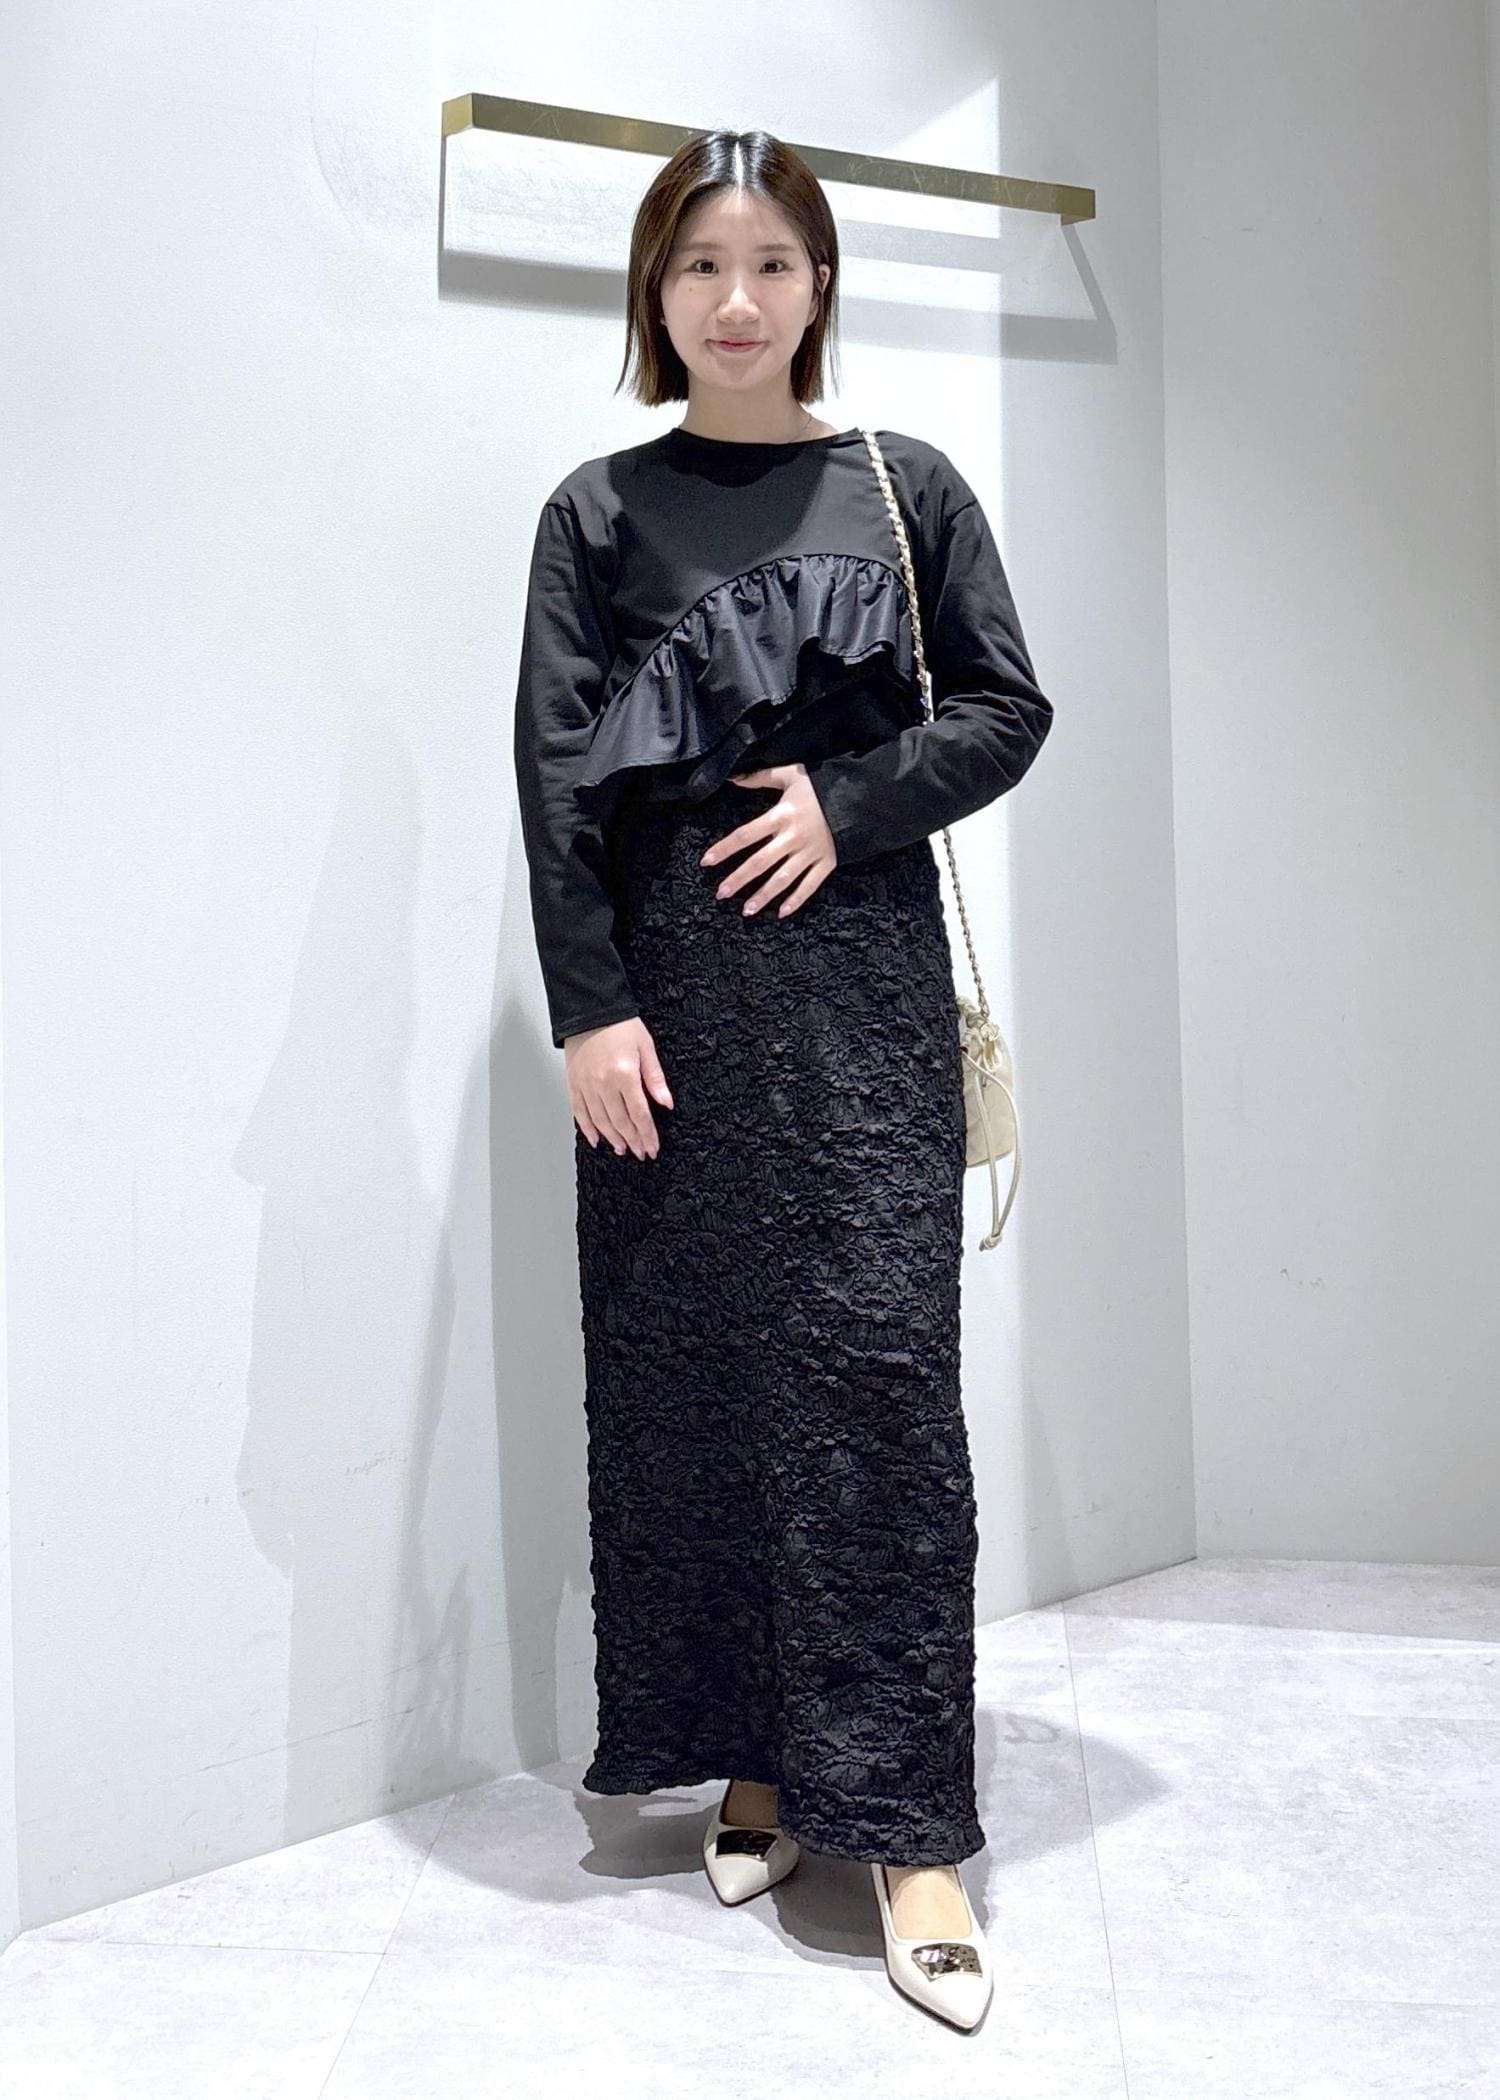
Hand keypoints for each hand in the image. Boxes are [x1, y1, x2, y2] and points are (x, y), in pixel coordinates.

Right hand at [564, 1015, 671, 1159]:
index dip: (647, 1134)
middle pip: (620, 1121)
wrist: (590, 1009)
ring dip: (612, 1138)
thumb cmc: (620, 1025)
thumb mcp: (646, 1047)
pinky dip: (587, 1128)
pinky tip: (596, 1139)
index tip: (653, 1147)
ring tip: (623, 1149)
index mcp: (624, 1074)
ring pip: (600, 1121)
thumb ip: (655, 1078)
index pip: (639, 1114)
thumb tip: (666, 1103)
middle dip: (633, 1140)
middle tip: (641, 1153)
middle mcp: (603, 1083)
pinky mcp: (573, 1083)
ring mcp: (586, 1085)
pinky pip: (579, 1112)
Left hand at [700, 763, 836, 915]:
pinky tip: (782, 913)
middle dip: (739, 879)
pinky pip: (810, 885)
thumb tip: (734, 778)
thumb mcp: (792, 774)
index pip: (746, 835)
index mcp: (782, 815)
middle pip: (760, 862)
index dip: (725, 849)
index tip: (707, 861)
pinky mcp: (827, 863)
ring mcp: (810, 853)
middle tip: (721, 893)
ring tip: (746, 910)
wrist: (861, 796)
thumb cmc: (823, 785)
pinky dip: (796, 900)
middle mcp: (793, 837)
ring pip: (782, 879)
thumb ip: (761, 777)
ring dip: (763, 896)